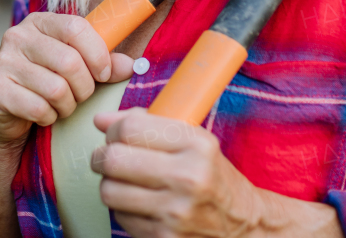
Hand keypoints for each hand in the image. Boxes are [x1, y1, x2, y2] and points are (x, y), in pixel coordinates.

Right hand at [0, 12, 134, 148]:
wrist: (9, 118)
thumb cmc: (48, 86)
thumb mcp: (78, 69)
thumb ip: (104, 63)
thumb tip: (132, 65)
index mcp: (39, 22)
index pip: (76, 27)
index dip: (98, 54)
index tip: (105, 74)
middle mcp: (17, 35)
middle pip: (69, 61)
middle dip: (84, 87)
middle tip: (80, 96)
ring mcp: (2, 61)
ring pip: (56, 88)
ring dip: (67, 105)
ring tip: (60, 105)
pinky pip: (38, 108)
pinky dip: (48, 117)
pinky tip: (42, 114)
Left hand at [92, 109, 343, 237]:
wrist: (244, 226)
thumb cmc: (214, 179)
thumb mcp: (193, 142)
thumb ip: (148, 126)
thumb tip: (101, 120)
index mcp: (197, 145)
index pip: (130, 128)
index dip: (113, 128)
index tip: (115, 133)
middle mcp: (188, 178)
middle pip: (114, 159)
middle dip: (102, 156)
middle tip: (108, 156)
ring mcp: (175, 212)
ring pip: (109, 190)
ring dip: (109, 183)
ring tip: (124, 180)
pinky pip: (120, 217)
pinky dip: (123, 208)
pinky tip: (139, 203)